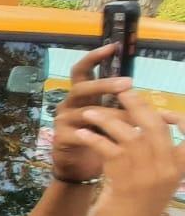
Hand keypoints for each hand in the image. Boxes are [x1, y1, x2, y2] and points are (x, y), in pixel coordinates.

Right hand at [54, 44, 133, 183]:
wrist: (78, 169)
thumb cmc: (97, 140)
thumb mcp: (111, 121)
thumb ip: (124, 109)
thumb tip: (154, 104)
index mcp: (80, 95)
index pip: (82, 70)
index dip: (95, 57)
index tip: (113, 47)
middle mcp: (68, 103)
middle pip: (81, 87)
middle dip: (104, 84)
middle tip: (127, 83)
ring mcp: (63, 120)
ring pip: (86, 112)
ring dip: (111, 115)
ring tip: (132, 120)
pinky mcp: (61, 138)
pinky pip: (80, 134)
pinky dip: (97, 137)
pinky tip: (111, 141)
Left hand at [70, 91, 183, 215]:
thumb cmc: (138, 211)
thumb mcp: (156, 184)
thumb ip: (155, 159)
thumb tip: (144, 132)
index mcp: (180, 167)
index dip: (179, 117)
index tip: (161, 106)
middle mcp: (168, 167)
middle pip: (154, 125)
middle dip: (137, 105)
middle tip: (121, 91)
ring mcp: (148, 173)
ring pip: (129, 133)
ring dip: (107, 119)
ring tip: (89, 112)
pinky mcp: (124, 179)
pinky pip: (108, 148)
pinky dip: (93, 137)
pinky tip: (81, 133)